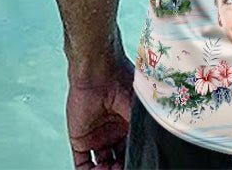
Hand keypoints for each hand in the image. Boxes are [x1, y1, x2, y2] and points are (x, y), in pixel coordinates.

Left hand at [66, 50, 134, 169]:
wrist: (97, 70)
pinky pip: (82, 164)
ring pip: (101, 166)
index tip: (139, 163)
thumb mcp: (138, 105)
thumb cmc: (120, 79)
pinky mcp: (80, 140)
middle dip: (120, 168)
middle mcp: (114, 133)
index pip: (133, 149)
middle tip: (121, 169)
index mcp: (129, 125)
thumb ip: (141, 127)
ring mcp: (97, 137)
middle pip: (118, 161)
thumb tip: (150, 145)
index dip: (135, 159)